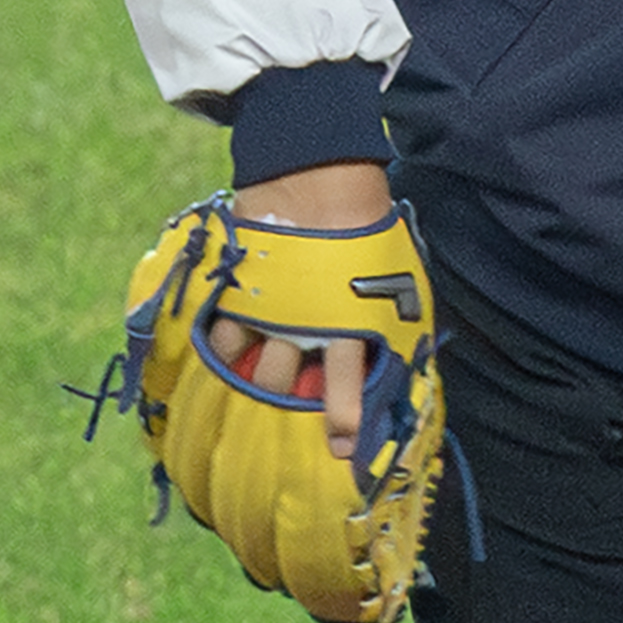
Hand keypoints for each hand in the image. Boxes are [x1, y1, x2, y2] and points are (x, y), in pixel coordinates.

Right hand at [233, 162, 390, 456]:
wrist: (317, 169)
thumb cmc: (366, 222)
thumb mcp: (396, 273)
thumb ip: (392, 318)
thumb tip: (402, 357)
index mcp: (349, 322)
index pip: (347, 385)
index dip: (345, 421)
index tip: (343, 452)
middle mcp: (304, 325)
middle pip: (284, 385)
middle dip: (282, 404)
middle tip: (286, 422)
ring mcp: (267, 309)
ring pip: (249, 366)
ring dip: (253, 381)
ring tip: (255, 391)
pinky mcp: (239, 290)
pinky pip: (221, 334)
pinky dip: (224, 349)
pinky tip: (228, 356)